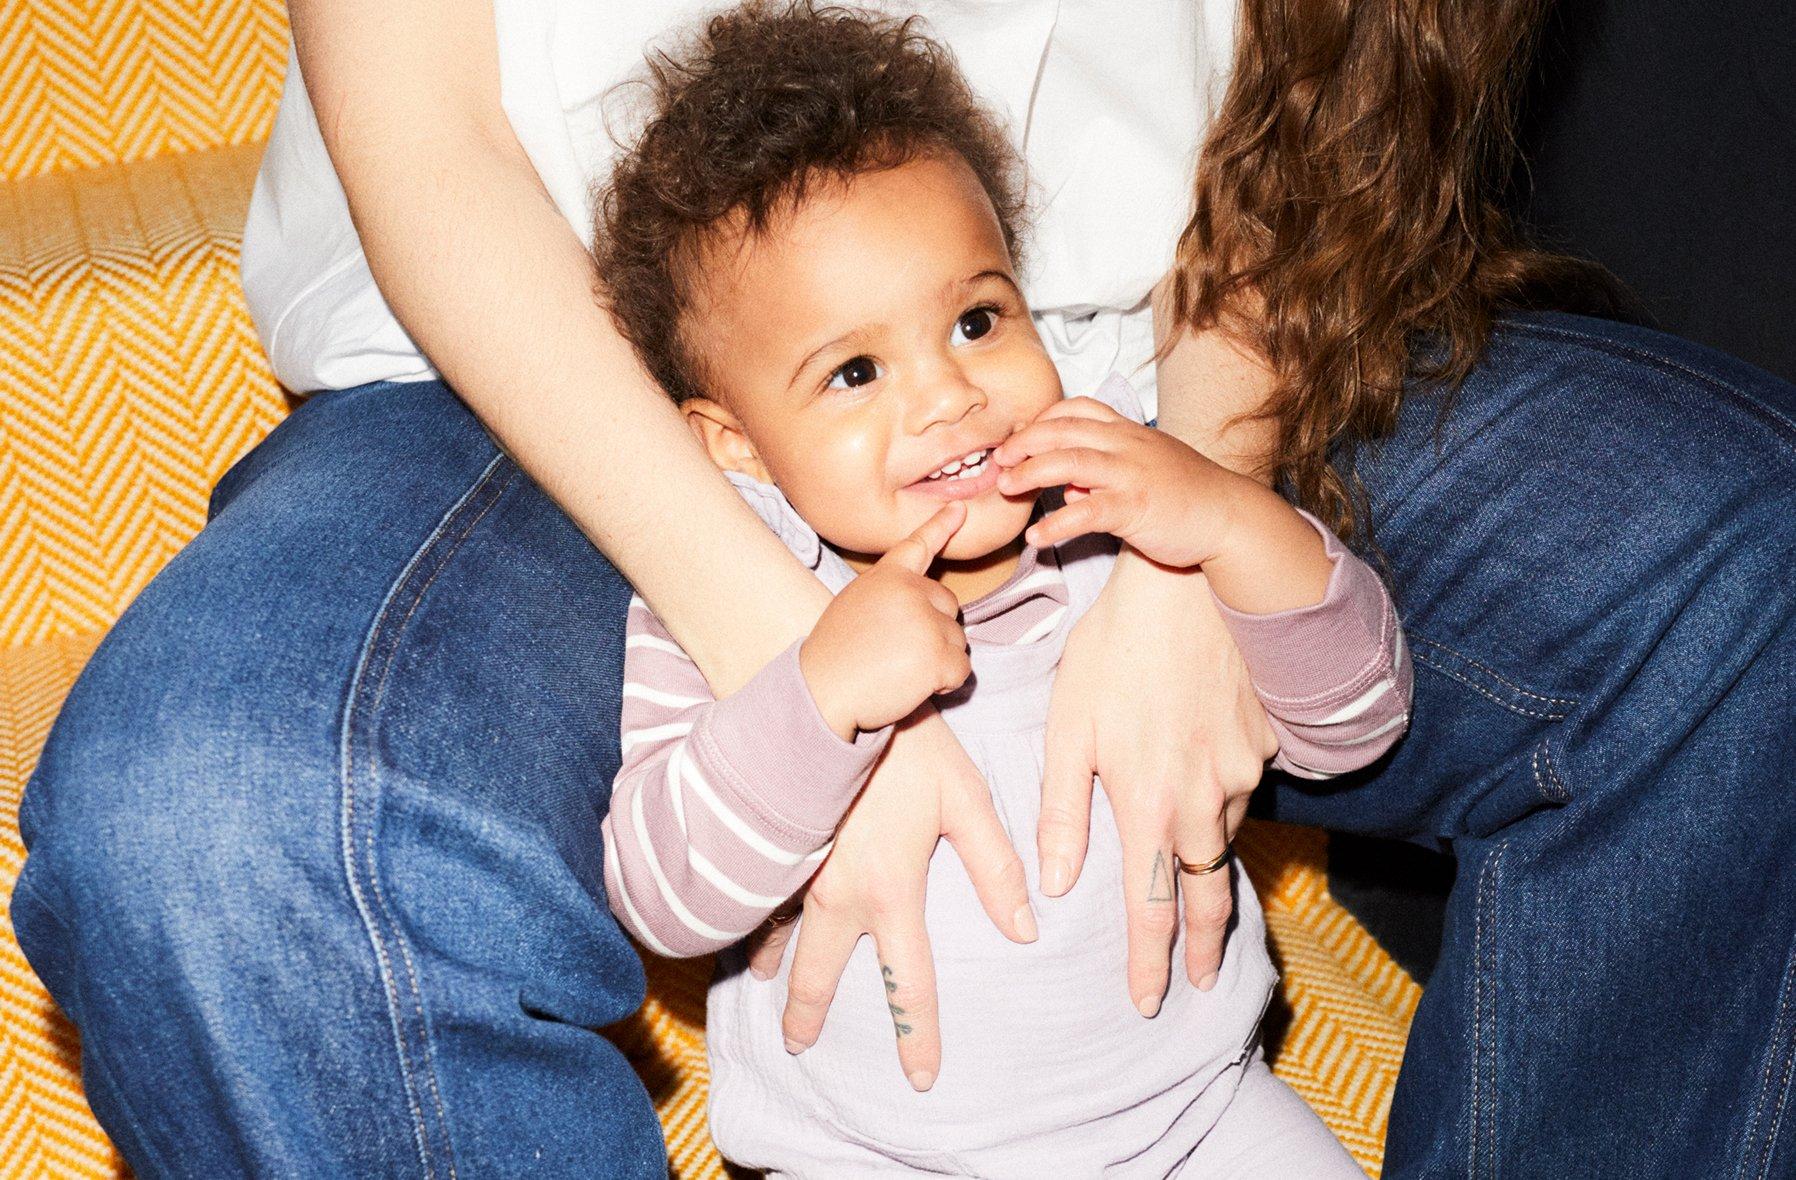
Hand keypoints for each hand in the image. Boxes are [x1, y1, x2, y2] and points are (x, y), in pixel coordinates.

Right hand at [743, 709, 1035, 1090]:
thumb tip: (1026, 929)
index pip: (908, 984)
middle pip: (821, 974)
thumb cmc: (913, 748)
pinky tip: (750, 925)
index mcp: (893, 892)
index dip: (917, 1035)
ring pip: (782, 937)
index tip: (922, 1078)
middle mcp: (840, 893)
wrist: (840, 698)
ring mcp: (802, 869)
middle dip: (810, 1015)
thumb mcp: (970, 802)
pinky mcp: (783, 840)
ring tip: (769, 993)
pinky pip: (762, 895)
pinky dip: (755, 918)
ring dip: (777, 969)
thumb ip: (997, 869)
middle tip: (801, 1047)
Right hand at [799, 503, 970, 738]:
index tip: (960, 509)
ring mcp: (926, 621)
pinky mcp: (936, 654)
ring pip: (957, 640)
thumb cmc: (835, 655)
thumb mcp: (855, 604)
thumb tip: (924, 604)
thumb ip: (890, 595)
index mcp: (887, 576)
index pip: (918, 545)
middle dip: (934, 631)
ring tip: (898, 668)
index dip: (941, 525)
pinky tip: (913, 684)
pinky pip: (961, 669)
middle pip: (949, 607)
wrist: (822, 690)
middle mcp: (910, 591)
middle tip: (897, 651)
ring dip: (937, 659)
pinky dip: (945, 683)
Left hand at [992, 396, 1252, 568]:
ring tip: (1006, 488)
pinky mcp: (1135, 508)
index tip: (1020, 438)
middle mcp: (1127, 445)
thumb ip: (1105, 469)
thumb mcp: (1145, 467)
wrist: (1230, 515)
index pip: (1076, 409)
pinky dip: (1057, 524)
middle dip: (1023, 442)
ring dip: (1030, 473)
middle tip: (999, 461)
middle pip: (1062, 431)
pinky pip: (1087, 512)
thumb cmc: (1187, 493)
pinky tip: (1037, 536)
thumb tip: (1069, 484)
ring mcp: (1131, 474)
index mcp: (1128, 431)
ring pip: (1069, 463)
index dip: (1041, 420)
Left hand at [1033, 549, 1275, 1012]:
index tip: (1149, 1002)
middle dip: (1206, 947)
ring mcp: (1244, 772)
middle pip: (1209, 894)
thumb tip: (1055, 883)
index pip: (1152, 910)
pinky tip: (1205, 782)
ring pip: (1226, 836)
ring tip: (1194, 882)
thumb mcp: (1067, 727)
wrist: (1189, 586)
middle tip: (1202, 982)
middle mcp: (1204, 801)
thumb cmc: (1112, 651)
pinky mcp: (1265, 742)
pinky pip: (1244, 788)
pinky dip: (1224, 801)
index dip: (1151, 963)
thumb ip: (1063, 811)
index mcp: (1148, 806)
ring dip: (1209, 863)